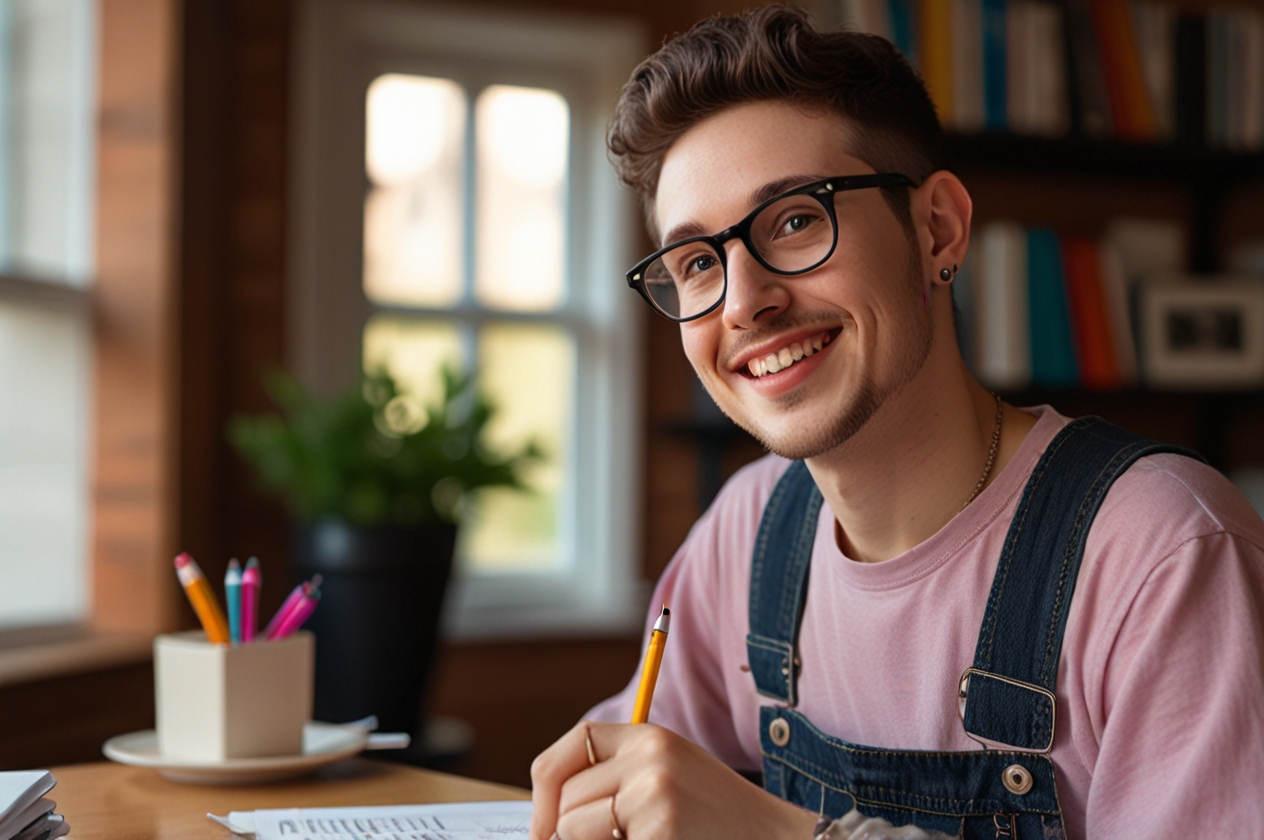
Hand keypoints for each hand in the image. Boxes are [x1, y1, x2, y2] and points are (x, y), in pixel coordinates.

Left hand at [529, 720, 817, 839]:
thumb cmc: (720, 824)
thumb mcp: (670, 781)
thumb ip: (619, 782)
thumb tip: (547, 821)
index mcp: (651, 736)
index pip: (572, 747)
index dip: (546, 789)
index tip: (543, 827)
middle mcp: (650, 757)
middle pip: (567, 798)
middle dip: (565, 834)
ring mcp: (655, 794)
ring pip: (573, 829)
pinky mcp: (659, 829)